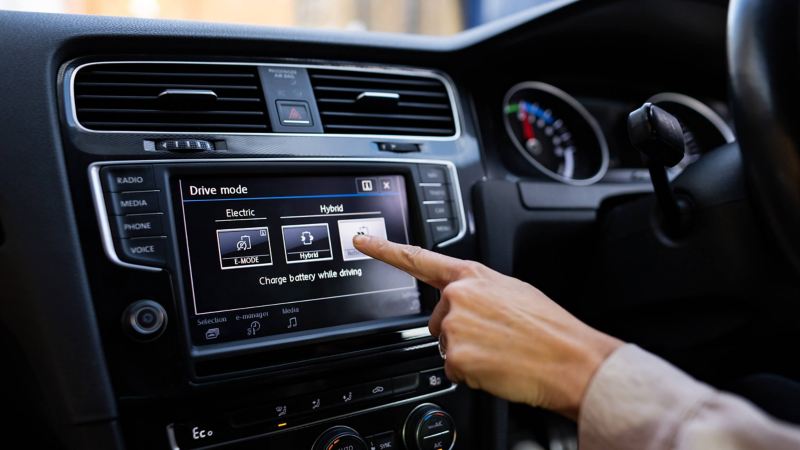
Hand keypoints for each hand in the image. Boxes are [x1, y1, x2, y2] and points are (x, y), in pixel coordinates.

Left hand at [353, 235, 622, 418]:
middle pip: (438, 320)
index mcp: (472, 275)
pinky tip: (497, 365)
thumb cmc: (549, 328)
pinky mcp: (454, 356)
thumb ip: (480, 290)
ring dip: (467, 353)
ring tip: (500, 350)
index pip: (418, 258)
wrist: (570, 359)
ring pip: (446, 346)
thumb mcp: (513, 291)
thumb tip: (464, 302)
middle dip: (459, 332)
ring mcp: (454, 325)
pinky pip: (453, 369)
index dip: (385, 249)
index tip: (361, 240)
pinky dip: (472, 373)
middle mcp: (458, 296)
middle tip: (494, 338)